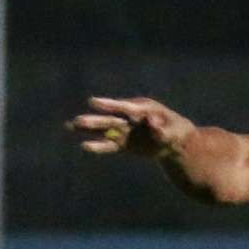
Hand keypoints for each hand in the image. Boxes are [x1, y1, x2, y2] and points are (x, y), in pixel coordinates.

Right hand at [70, 95, 194, 158]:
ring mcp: (127, 130)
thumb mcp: (175, 130)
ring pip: (105, 130)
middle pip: (110, 119)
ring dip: (89, 129)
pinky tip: (85, 146)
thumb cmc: (178, 131)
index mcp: (142, 108)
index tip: (92, 101)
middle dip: (94, 120)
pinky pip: (110, 145)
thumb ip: (161, 128)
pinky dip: (99, 146)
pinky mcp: (125, 143)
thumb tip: (151, 123)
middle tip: (77, 120)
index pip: (123, 107)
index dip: (107, 105)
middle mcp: (130, 118)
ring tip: (70, 126)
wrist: (178, 142)